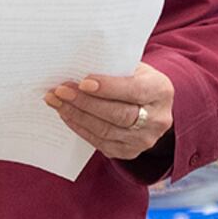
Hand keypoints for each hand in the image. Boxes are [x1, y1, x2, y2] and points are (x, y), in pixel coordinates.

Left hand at [44, 62, 172, 160]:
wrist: (151, 105)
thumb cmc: (136, 79)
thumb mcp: (134, 67)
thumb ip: (113, 68)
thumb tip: (77, 66)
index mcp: (160, 91)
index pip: (134, 90)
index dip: (108, 87)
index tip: (83, 82)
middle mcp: (157, 119)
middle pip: (118, 114)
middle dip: (85, 102)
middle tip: (60, 91)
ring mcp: (144, 139)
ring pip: (106, 130)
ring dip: (76, 115)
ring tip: (56, 101)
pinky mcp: (130, 152)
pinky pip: (100, 142)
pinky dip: (80, 128)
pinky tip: (67, 115)